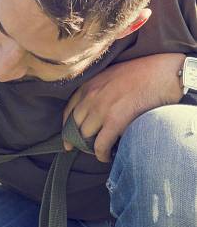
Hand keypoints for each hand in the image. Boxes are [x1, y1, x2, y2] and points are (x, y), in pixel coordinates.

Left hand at [63, 53, 185, 161]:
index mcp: (88, 85)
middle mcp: (90, 97)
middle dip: (77, 140)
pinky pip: (100, 144)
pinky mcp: (115, 120)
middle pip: (74, 126)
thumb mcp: (110, 76)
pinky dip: (101, 154)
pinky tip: (106, 157)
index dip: (66, 128)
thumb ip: (98, 91)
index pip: (68, 111)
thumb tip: (94, 111)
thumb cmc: (141, 74)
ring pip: (85, 136)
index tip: (67, 140)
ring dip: (90, 147)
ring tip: (99, 152)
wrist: (163, 73)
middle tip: (85, 149)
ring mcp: (101, 109)